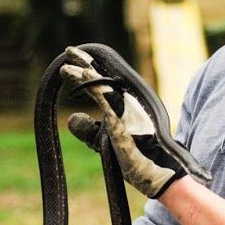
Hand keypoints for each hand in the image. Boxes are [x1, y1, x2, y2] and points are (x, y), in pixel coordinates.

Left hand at [61, 46, 199, 198]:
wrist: (158, 172)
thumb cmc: (136, 158)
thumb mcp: (105, 142)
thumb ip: (89, 130)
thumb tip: (70, 117)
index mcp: (123, 107)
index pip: (102, 85)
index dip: (86, 73)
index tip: (71, 65)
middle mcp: (126, 103)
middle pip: (103, 79)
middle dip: (85, 64)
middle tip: (69, 52)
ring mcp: (126, 110)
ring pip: (102, 85)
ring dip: (84, 73)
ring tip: (67, 65)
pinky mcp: (122, 119)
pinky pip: (105, 98)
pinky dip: (93, 85)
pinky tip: (83, 74)